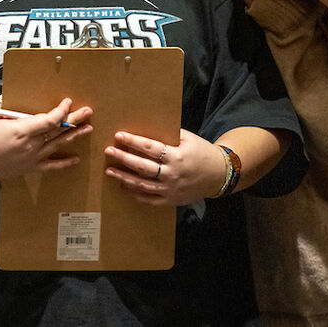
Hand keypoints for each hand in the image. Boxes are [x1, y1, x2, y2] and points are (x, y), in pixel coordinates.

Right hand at [0, 97, 93, 182]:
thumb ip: (6, 103)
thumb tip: (17, 94)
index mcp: (20, 130)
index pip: (49, 120)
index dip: (61, 111)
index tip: (67, 102)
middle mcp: (29, 145)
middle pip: (57, 131)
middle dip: (74, 120)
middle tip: (88, 112)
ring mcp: (31, 158)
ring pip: (57, 146)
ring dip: (74, 137)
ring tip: (88, 129)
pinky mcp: (29, 168)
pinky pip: (50, 166)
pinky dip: (64, 164)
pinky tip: (76, 159)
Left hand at [105, 129, 225, 205]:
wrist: (219, 175)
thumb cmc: (202, 152)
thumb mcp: (189, 139)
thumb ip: (169, 134)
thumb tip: (147, 126)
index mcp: (177, 156)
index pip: (150, 148)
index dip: (133, 141)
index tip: (119, 135)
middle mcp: (172, 174)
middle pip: (142, 167)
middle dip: (123, 158)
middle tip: (108, 151)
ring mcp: (171, 189)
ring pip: (142, 185)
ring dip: (124, 178)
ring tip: (109, 172)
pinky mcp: (171, 200)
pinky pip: (149, 200)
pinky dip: (135, 195)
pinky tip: (124, 187)